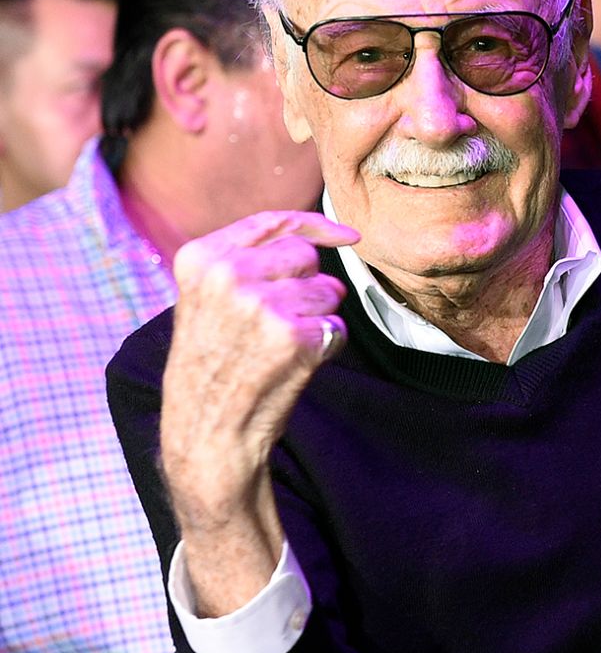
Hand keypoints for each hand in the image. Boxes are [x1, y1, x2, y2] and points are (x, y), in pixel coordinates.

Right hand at [159, 210, 358, 615]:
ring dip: (319, 317)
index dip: (318, 226)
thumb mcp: (206, 298)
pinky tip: (292, 365)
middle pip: (306, 256)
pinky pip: (337, 327)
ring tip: (279, 346)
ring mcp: (261, 304)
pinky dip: (327, 346)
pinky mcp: (293, 336)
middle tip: (278, 322)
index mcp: (201, 257)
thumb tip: (313, 236)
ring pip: (328, 290)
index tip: (348, 235)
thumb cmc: (213, 364)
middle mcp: (227, 274)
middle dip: (308, 284)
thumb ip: (244, 260)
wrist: (205, 431)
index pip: (274, 221)